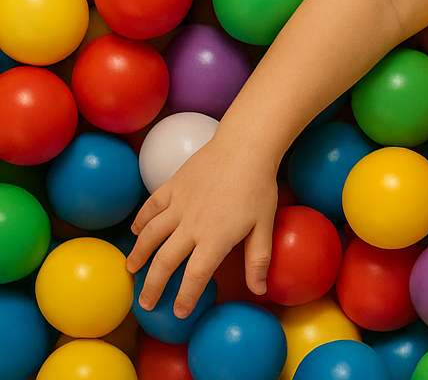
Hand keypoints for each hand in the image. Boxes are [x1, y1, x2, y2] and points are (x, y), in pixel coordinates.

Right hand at [125, 134, 280, 317]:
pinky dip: (140, 221)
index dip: (185, 298)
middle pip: (164, 263)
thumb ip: (258, 259)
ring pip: (149, 236)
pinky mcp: (171, 187)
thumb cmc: (259, 186)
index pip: (195, 277)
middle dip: (152, 286)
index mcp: (215, 238)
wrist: (245, 146)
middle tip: (145, 303)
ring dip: (138, 256)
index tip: (179, 312)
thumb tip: (260, 291)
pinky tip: (137, 231)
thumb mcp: (265, 225)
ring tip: (131, 270)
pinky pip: (150, 208)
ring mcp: (178, 205)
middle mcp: (191, 225)